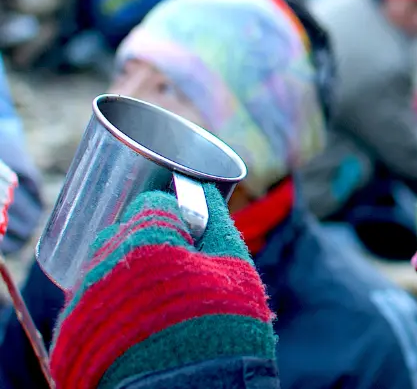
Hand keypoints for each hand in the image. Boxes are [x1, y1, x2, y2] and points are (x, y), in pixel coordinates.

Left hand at [49, 183, 274, 388]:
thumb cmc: (225, 327)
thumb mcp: (236, 268)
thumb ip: (218, 223)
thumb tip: (206, 189)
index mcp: (147, 240)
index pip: (152, 205)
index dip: (174, 218)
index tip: (188, 234)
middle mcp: (107, 264)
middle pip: (123, 233)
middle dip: (147, 242)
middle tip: (176, 267)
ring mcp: (85, 301)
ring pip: (104, 267)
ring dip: (127, 274)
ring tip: (158, 298)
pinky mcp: (74, 335)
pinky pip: (90, 302)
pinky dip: (112, 304)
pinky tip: (138, 321)